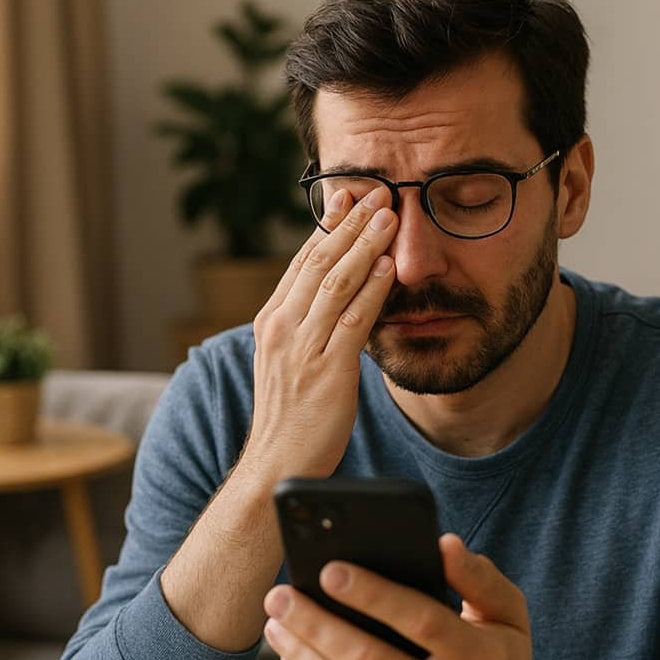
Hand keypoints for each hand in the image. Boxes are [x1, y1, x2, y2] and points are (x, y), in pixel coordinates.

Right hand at [243, 186, 398, 478]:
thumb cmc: (290, 419)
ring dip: (365, 244)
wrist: (276, 466)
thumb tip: (332, 298)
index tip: (345, 199)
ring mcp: (302, 348)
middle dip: (349, 224)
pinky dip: (372, 289)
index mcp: (271, 322)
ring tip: (388, 215)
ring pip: (335, 283)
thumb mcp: (289, 362)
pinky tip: (388, 267)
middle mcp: (282, 328)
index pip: (300, 263)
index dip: (326, 228)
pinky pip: (353, 320)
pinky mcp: (327, 371)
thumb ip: (307, 328)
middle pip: (318, 262)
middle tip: (375, 193)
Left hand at [263, 533, 565, 659]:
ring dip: (302, 655)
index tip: (332, 569)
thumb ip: (479, 578)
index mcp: (480, 659)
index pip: (423, 621)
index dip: (376, 596)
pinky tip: (291, 653)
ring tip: (277, 620)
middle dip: (318, 626)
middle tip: (281, 595)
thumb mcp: (507, 613)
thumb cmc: (500, 653)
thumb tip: (445, 544)